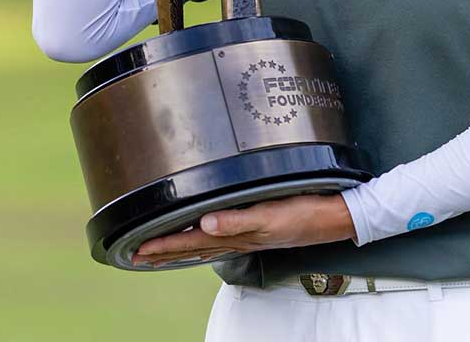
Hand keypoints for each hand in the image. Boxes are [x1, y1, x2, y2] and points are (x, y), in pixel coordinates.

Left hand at [132, 193, 355, 266]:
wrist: (333, 217)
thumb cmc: (304, 213)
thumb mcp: (270, 214)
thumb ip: (237, 220)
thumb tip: (205, 225)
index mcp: (236, 234)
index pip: (190, 242)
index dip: (163, 244)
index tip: (137, 249)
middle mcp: (238, 237)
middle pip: (191, 248)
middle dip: (163, 251)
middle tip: (136, 256)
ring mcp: (247, 236)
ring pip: (203, 246)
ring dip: (178, 249)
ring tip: (157, 253)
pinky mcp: (256, 229)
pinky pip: (219, 240)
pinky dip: (201, 244)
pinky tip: (200, 241)